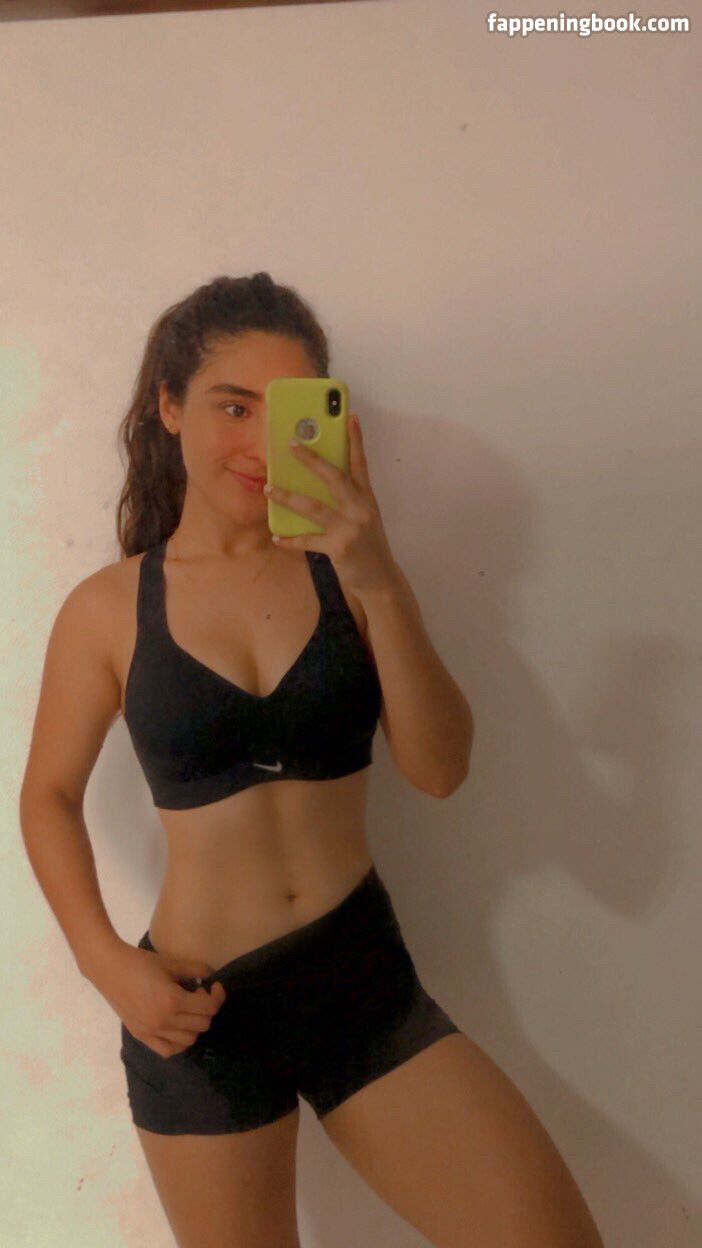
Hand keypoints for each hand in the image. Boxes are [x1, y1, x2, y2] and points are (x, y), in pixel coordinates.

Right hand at [100, 942, 227, 1058]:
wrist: (109, 969)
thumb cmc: (140, 962)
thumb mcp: (171, 962)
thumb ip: (196, 969)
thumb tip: (212, 974)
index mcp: (172, 1001)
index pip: (209, 1008)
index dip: (218, 996)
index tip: (214, 985)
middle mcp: (164, 1021)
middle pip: (202, 1025)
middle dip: (207, 1009)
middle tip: (199, 994)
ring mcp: (152, 1032)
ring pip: (188, 1040)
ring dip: (195, 1025)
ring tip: (188, 1009)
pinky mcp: (141, 1036)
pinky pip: (168, 1050)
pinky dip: (178, 1043)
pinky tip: (177, 1027)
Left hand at [264, 412, 398, 597]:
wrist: (380, 579)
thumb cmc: (367, 544)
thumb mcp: (363, 517)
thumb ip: (347, 499)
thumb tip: (316, 481)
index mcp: (367, 498)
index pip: (361, 463)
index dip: (356, 440)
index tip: (350, 416)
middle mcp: (360, 509)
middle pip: (335, 478)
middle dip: (312, 460)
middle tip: (291, 443)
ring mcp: (350, 529)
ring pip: (314, 507)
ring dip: (288, 497)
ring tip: (268, 487)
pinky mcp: (340, 549)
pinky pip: (308, 541)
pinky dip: (291, 540)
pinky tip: (277, 537)